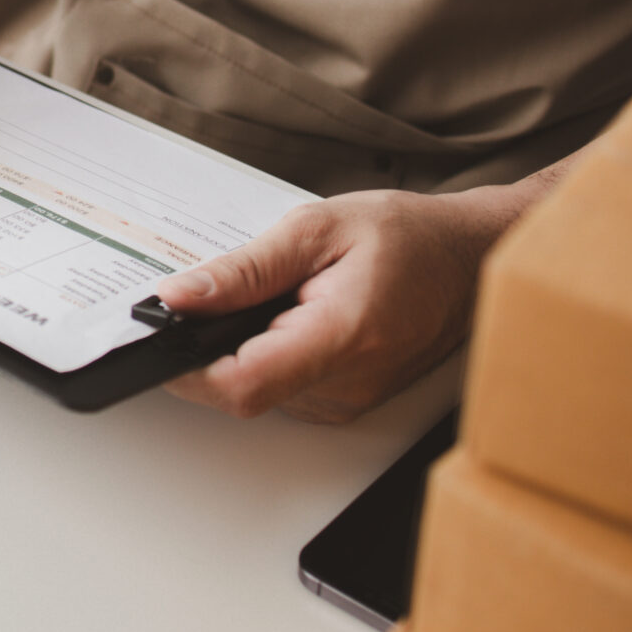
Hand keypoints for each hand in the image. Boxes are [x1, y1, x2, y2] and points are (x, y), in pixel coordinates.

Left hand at [151, 185, 536, 422]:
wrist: (472, 259)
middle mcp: (346, 384)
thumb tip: (179, 297)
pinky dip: (269, 353)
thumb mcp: (317, 229)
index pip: (242, 384)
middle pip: (242, 390)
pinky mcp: (346, 402)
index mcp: (342, 336)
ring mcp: (348, 401)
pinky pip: (284, 387)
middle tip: (214, 297)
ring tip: (272, 297)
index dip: (186, 369)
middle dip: (210, 346)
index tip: (160, 336)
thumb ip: (243, 270)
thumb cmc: (410, 237)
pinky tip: (290, 316)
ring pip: (259, 390)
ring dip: (243, 348)